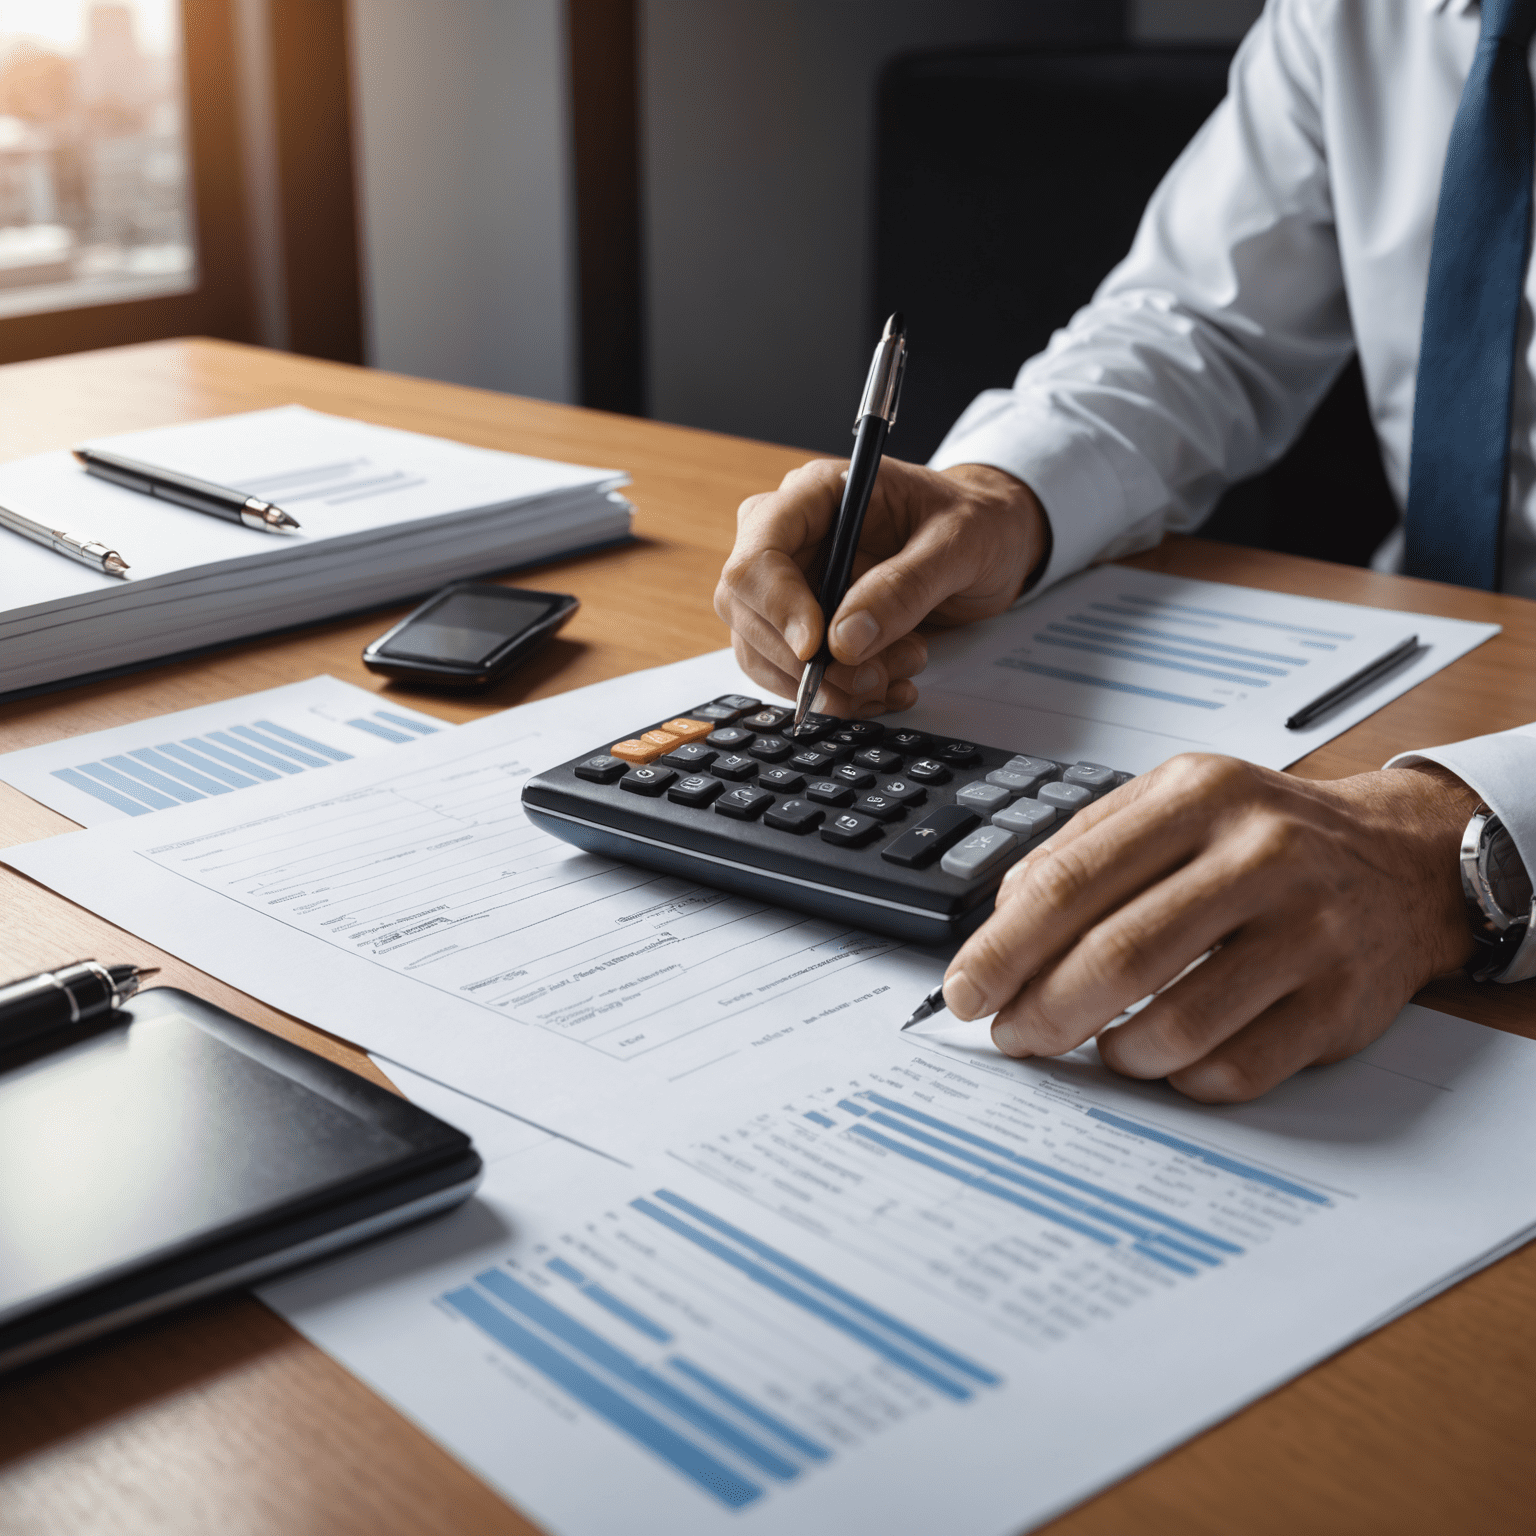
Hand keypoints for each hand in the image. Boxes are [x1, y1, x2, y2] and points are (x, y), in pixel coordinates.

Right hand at [714, 458, 1048, 717]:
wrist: (994, 541)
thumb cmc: (977, 521)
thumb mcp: (959, 544)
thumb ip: (904, 588)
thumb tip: (843, 642)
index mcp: (816, 494)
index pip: (758, 552)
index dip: (777, 606)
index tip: (817, 650)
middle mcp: (792, 537)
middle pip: (745, 607)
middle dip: (804, 660)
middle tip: (871, 677)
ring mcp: (794, 583)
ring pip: (762, 650)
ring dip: (827, 684)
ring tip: (894, 676)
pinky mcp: (808, 624)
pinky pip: (793, 673)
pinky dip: (838, 694)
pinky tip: (886, 687)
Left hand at [943, 756, 1479, 1101]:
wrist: (1403, 859)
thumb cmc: (1265, 835)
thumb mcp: (1175, 801)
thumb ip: (1082, 847)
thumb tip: (1001, 922)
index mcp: (1197, 797)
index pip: (1070, 882)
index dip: (1003, 949)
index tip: (964, 991)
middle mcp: (1258, 856)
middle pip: (1117, 957)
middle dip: (1042, 1011)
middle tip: (1012, 1036)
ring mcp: (1308, 932)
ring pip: (1176, 1025)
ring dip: (1114, 1052)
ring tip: (1098, 1044)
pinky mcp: (1341, 1003)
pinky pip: (1236, 1069)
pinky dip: (1181, 1078)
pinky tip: (1166, 1058)